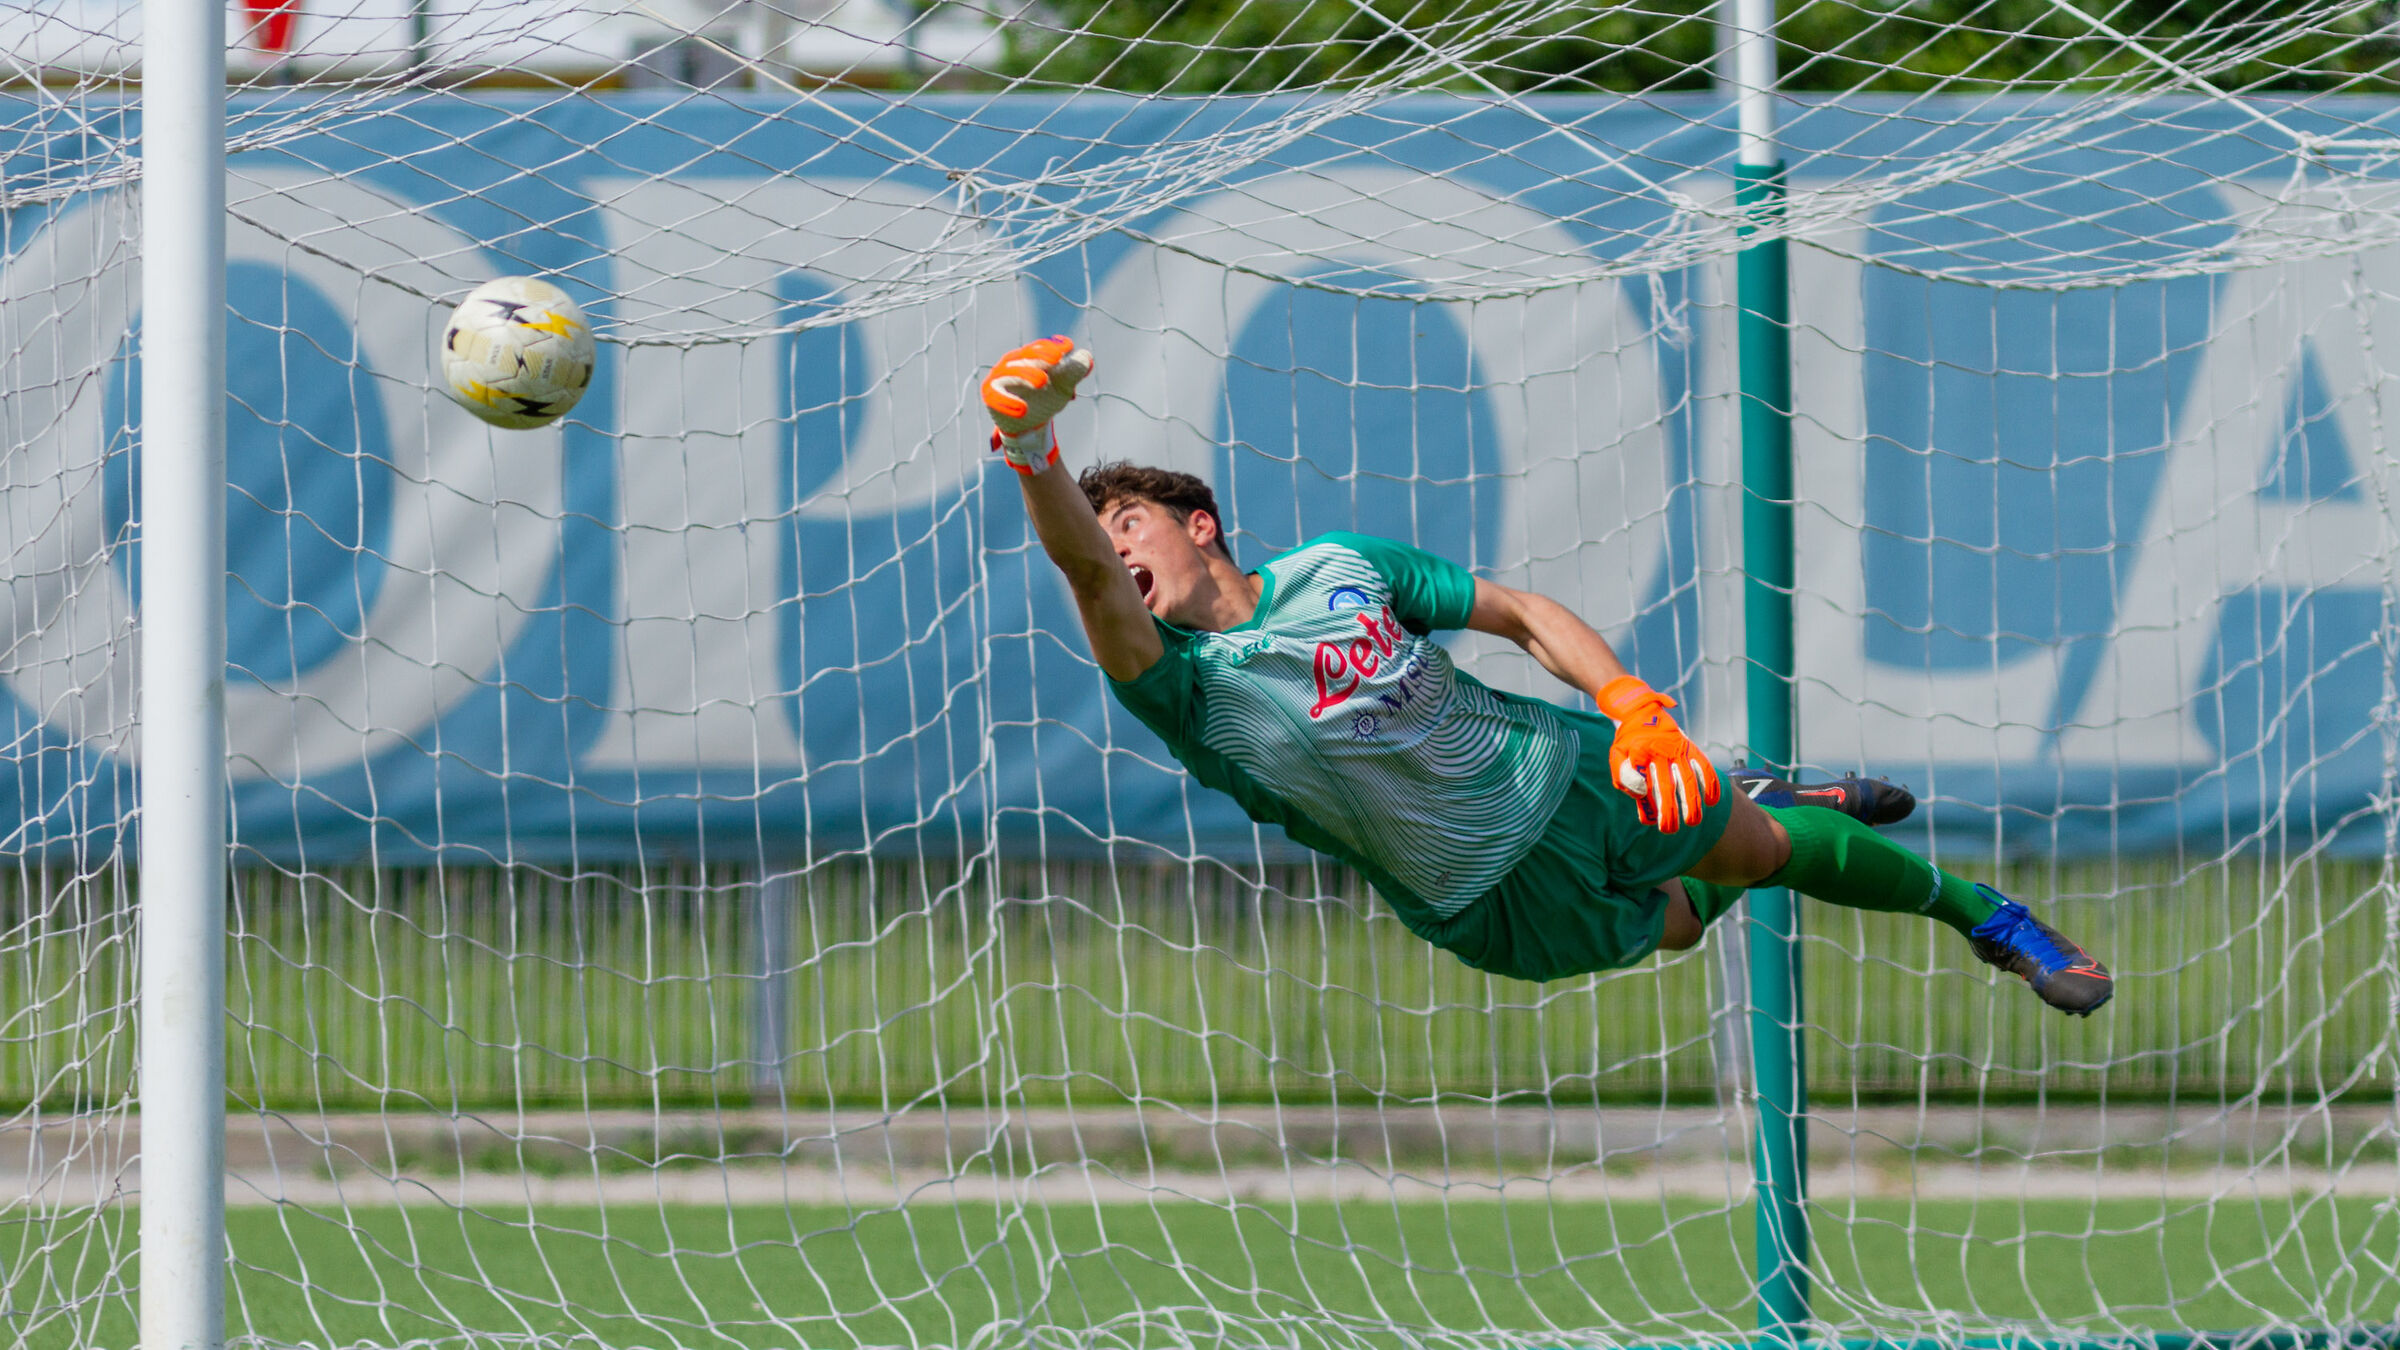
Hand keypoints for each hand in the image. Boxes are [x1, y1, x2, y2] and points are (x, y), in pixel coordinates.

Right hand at [981, 335, 1093, 474]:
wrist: (1030, 425)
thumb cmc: (1046, 398)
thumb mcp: (1064, 386)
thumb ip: (1074, 371)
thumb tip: (1086, 356)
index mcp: (1029, 356)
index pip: (1040, 347)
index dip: (1053, 345)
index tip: (1068, 347)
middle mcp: (1012, 363)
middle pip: (1025, 355)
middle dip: (1041, 356)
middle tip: (1057, 360)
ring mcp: (999, 378)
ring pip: (1010, 371)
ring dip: (1026, 374)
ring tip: (1043, 382)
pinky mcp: (990, 395)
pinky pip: (996, 396)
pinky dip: (1008, 402)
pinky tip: (1023, 410)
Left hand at [1595, 676, 1720, 833]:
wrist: (1641, 713)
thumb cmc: (1628, 743)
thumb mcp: (1616, 756)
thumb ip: (1623, 775)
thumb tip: (1641, 793)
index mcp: (1638, 753)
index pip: (1640, 781)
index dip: (1644, 802)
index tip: (1647, 819)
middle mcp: (1660, 752)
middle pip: (1667, 786)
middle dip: (1670, 811)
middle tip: (1671, 830)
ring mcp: (1677, 750)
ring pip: (1688, 780)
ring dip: (1692, 802)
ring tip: (1693, 821)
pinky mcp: (1690, 748)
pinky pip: (1703, 766)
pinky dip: (1710, 783)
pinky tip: (1712, 802)